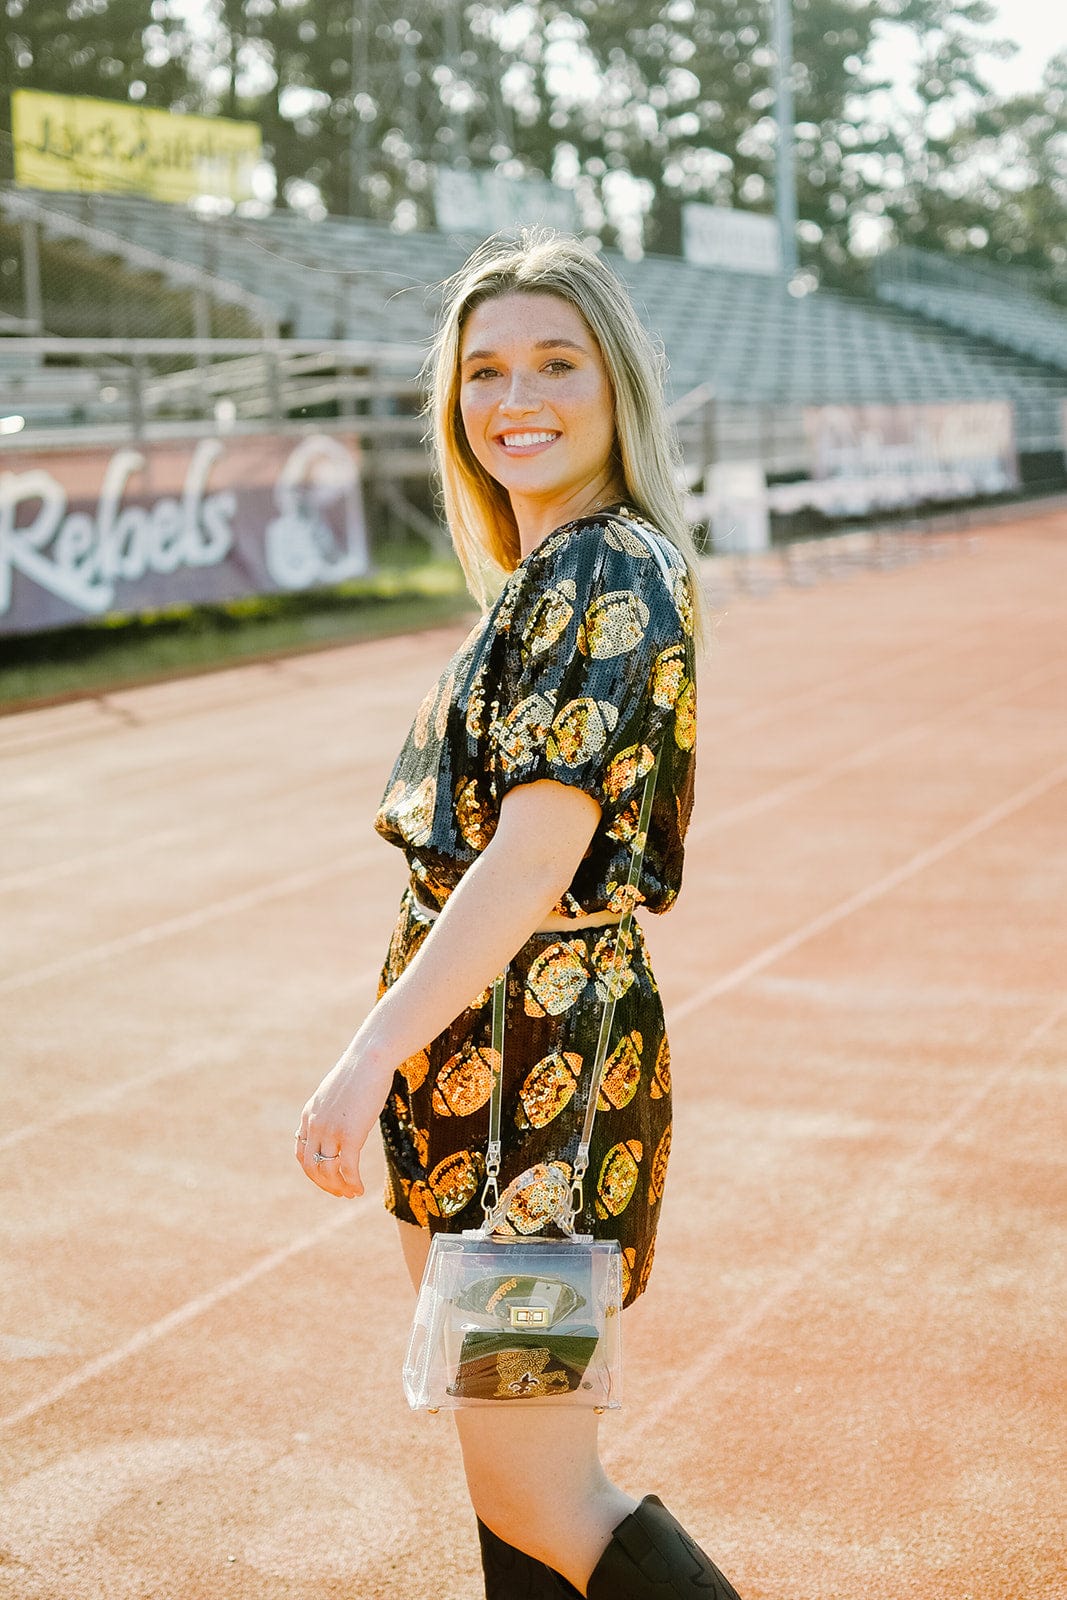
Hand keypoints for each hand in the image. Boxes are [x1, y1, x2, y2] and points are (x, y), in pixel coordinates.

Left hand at [294, 1054, 383, 1199]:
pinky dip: (352, 1183)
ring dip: (339, 1187)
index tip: (327, 1179)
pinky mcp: (350, 1135)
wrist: (369, 1059)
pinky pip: (347, 1168)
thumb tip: (340, 1117)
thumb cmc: (359, 1072)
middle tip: (340, 1193)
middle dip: (325, 1184)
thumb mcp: (335, 1092)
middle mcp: (315, 1125)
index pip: (302, 1153)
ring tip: (352, 1193)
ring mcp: (331, 1131)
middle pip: (312, 1167)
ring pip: (328, 1171)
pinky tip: (360, 1189)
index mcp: (308, 1115)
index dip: (312, 1172)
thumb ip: (331, 1109)